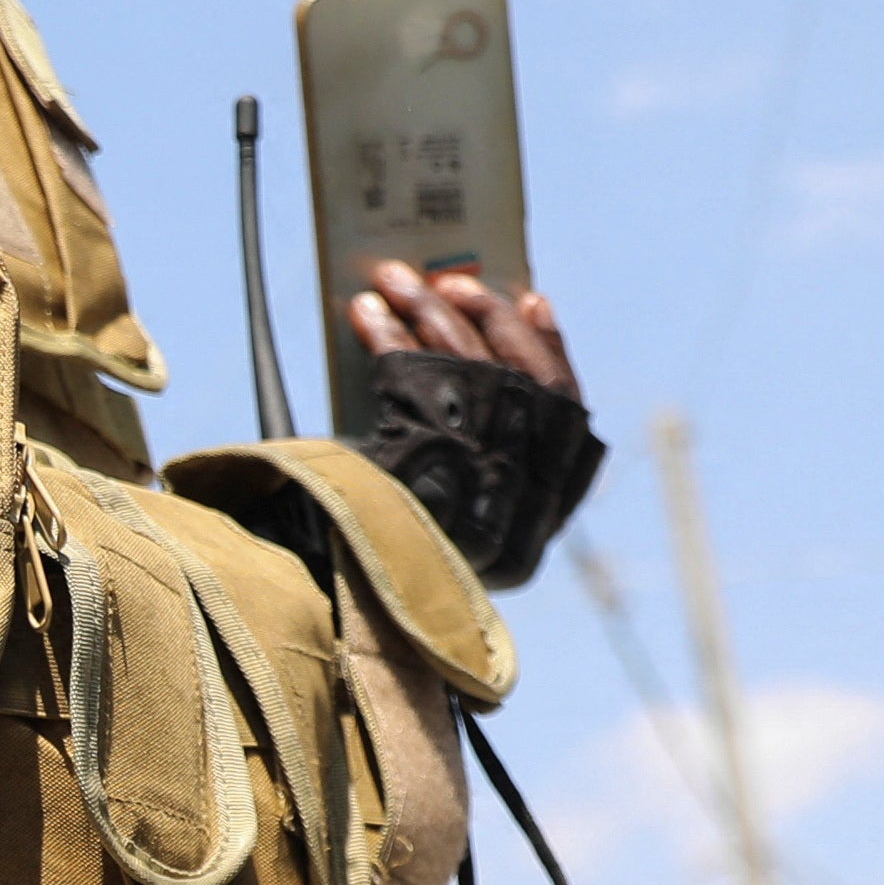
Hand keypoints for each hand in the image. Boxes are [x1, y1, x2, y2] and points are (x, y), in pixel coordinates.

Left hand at [342, 262, 606, 590]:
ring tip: (394, 277)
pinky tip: (366, 312)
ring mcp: (474, 488)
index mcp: (534, 528)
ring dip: (430, 310)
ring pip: (468, 368)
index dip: (552, 353)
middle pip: (522, 384)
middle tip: (453, 279)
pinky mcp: (416, 465)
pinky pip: (412, 375)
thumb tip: (468, 353)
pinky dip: (389, 334)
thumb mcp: (432, 517)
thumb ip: (468, 457)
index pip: (567, 423)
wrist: (316, 606)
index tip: (533, 301)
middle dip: (488, 318)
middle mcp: (520, 510)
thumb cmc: (372, 557)